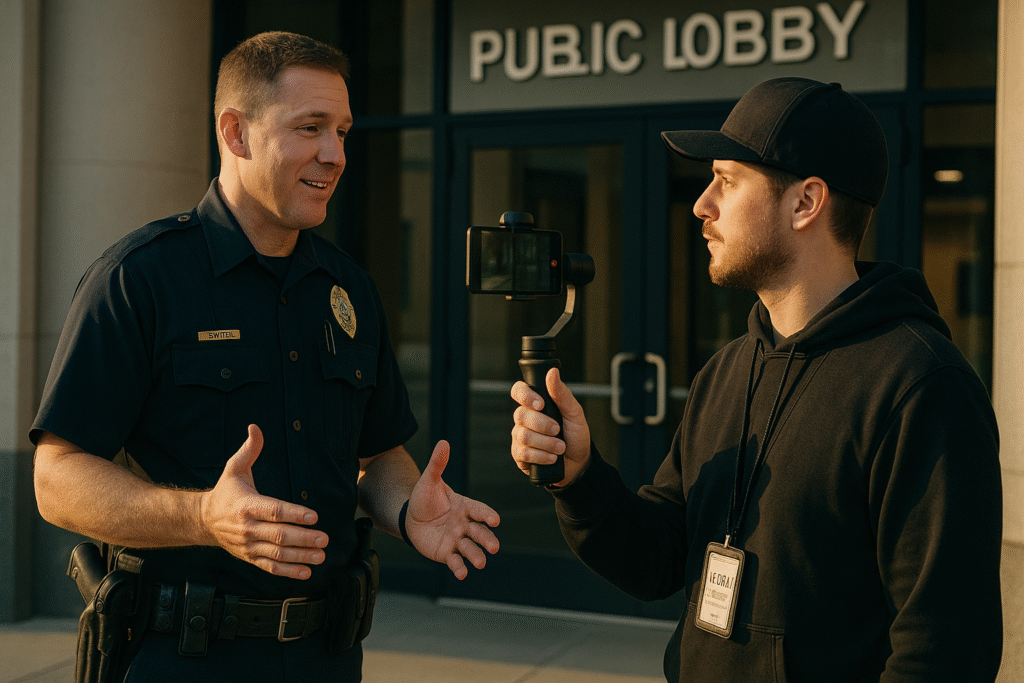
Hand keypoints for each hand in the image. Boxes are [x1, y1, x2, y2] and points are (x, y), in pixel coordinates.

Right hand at [199, 424, 327, 579]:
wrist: (203, 520)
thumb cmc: (225, 492)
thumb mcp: (234, 468)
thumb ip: (249, 450)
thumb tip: (255, 427)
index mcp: (248, 505)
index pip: (274, 511)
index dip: (294, 514)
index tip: (314, 516)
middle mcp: (249, 527)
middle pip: (279, 535)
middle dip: (303, 538)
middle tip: (324, 539)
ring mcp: (249, 545)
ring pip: (277, 553)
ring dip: (300, 557)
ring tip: (321, 556)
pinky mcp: (250, 557)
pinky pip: (270, 566)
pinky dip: (288, 572)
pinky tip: (306, 572)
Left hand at [406, 440, 499, 579]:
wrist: (411, 518)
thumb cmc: (425, 498)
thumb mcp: (429, 480)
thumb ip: (438, 464)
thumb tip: (443, 442)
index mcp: (464, 506)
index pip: (479, 510)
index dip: (487, 515)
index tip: (495, 520)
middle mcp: (464, 524)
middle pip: (479, 532)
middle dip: (487, 540)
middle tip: (494, 547)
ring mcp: (457, 540)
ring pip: (470, 549)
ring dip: (476, 556)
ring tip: (480, 563)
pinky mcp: (447, 553)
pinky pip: (455, 561)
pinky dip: (459, 568)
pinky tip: (462, 574)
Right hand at [511, 367, 590, 486]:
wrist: (579, 463)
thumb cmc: (575, 435)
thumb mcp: (574, 413)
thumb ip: (562, 394)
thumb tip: (552, 372)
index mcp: (535, 404)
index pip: (519, 391)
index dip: (526, 396)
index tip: (541, 404)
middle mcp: (524, 419)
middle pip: (520, 415)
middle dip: (543, 424)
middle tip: (558, 430)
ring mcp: (520, 437)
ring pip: (523, 435)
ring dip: (546, 443)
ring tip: (560, 448)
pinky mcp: (519, 455)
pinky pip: (523, 453)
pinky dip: (541, 456)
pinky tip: (552, 458)